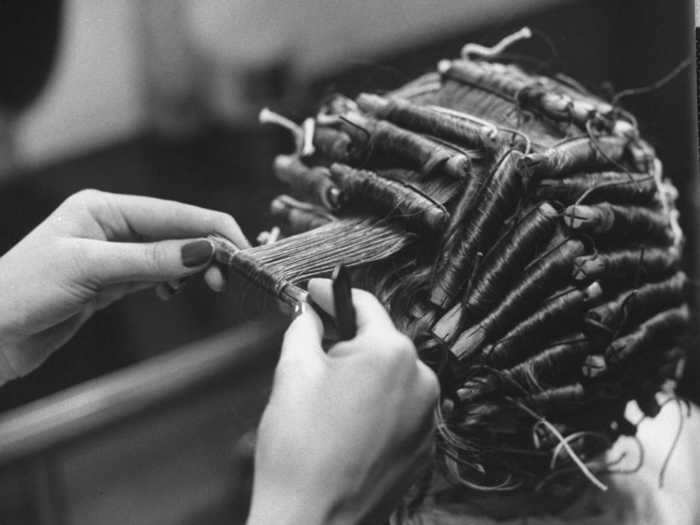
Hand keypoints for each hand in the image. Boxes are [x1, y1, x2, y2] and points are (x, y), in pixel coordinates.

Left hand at [0, 189, 247, 383]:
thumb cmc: (21, 292)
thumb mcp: (89, 270)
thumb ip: (149, 260)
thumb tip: (204, 250)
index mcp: (102, 208)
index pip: (172, 212)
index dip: (211, 228)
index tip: (242, 248)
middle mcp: (110, 225)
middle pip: (175, 231)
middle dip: (205, 251)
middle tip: (228, 276)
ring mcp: (112, 253)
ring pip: (168, 255)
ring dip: (191, 268)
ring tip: (209, 286)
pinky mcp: (110, 281)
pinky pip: (154, 275)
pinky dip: (171, 283)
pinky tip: (173, 292)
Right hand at [247, 279, 438, 524]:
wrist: (314, 523)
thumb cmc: (300, 452)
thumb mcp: (293, 372)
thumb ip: (304, 329)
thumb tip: (309, 313)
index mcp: (391, 354)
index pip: (363, 305)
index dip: (333, 295)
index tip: (316, 293)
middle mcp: (421, 381)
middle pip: (380, 342)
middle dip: (346, 340)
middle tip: (311, 350)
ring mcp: (427, 418)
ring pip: (390, 377)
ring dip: (361, 376)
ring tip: (325, 399)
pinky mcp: (424, 448)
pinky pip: (399, 410)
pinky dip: (375, 407)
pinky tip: (345, 425)